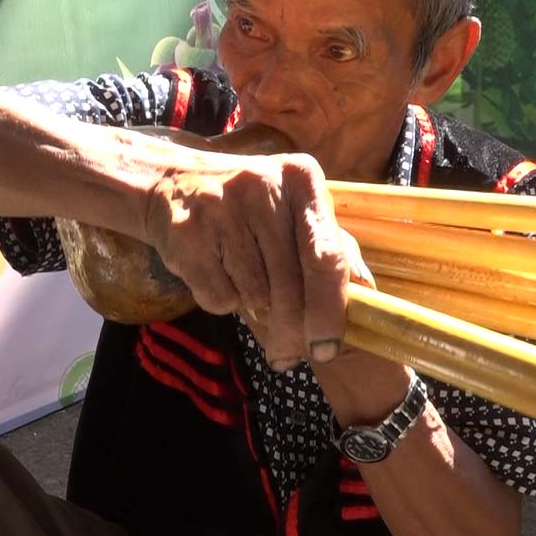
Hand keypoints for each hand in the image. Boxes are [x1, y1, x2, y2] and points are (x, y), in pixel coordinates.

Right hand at [144, 150, 348, 369]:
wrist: (170, 181)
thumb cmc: (250, 206)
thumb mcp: (295, 209)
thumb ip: (332, 248)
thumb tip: (364, 296)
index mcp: (302, 179)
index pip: (326, 257)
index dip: (330, 310)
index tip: (327, 348)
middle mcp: (264, 187)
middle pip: (290, 286)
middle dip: (291, 331)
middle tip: (288, 355)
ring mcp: (223, 208)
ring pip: (255, 296)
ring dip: (254, 310)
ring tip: (246, 285)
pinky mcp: (187, 232)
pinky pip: (218, 297)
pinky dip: (223, 301)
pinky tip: (218, 274)